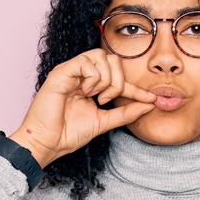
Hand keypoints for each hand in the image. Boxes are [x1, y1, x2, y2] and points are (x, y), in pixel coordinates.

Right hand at [10, 49, 157, 165]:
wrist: (48, 143)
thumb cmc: (68, 133)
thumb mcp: (104, 122)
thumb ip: (125, 113)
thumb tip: (149, 105)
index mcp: (90, 84)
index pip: (118, 77)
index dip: (136, 88)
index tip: (151, 99)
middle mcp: (81, 74)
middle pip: (112, 59)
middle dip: (118, 81)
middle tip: (106, 100)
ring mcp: (71, 71)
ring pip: (101, 56)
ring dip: (105, 80)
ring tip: (94, 96)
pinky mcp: (61, 72)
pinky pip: (86, 62)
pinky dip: (92, 78)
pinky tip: (85, 92)